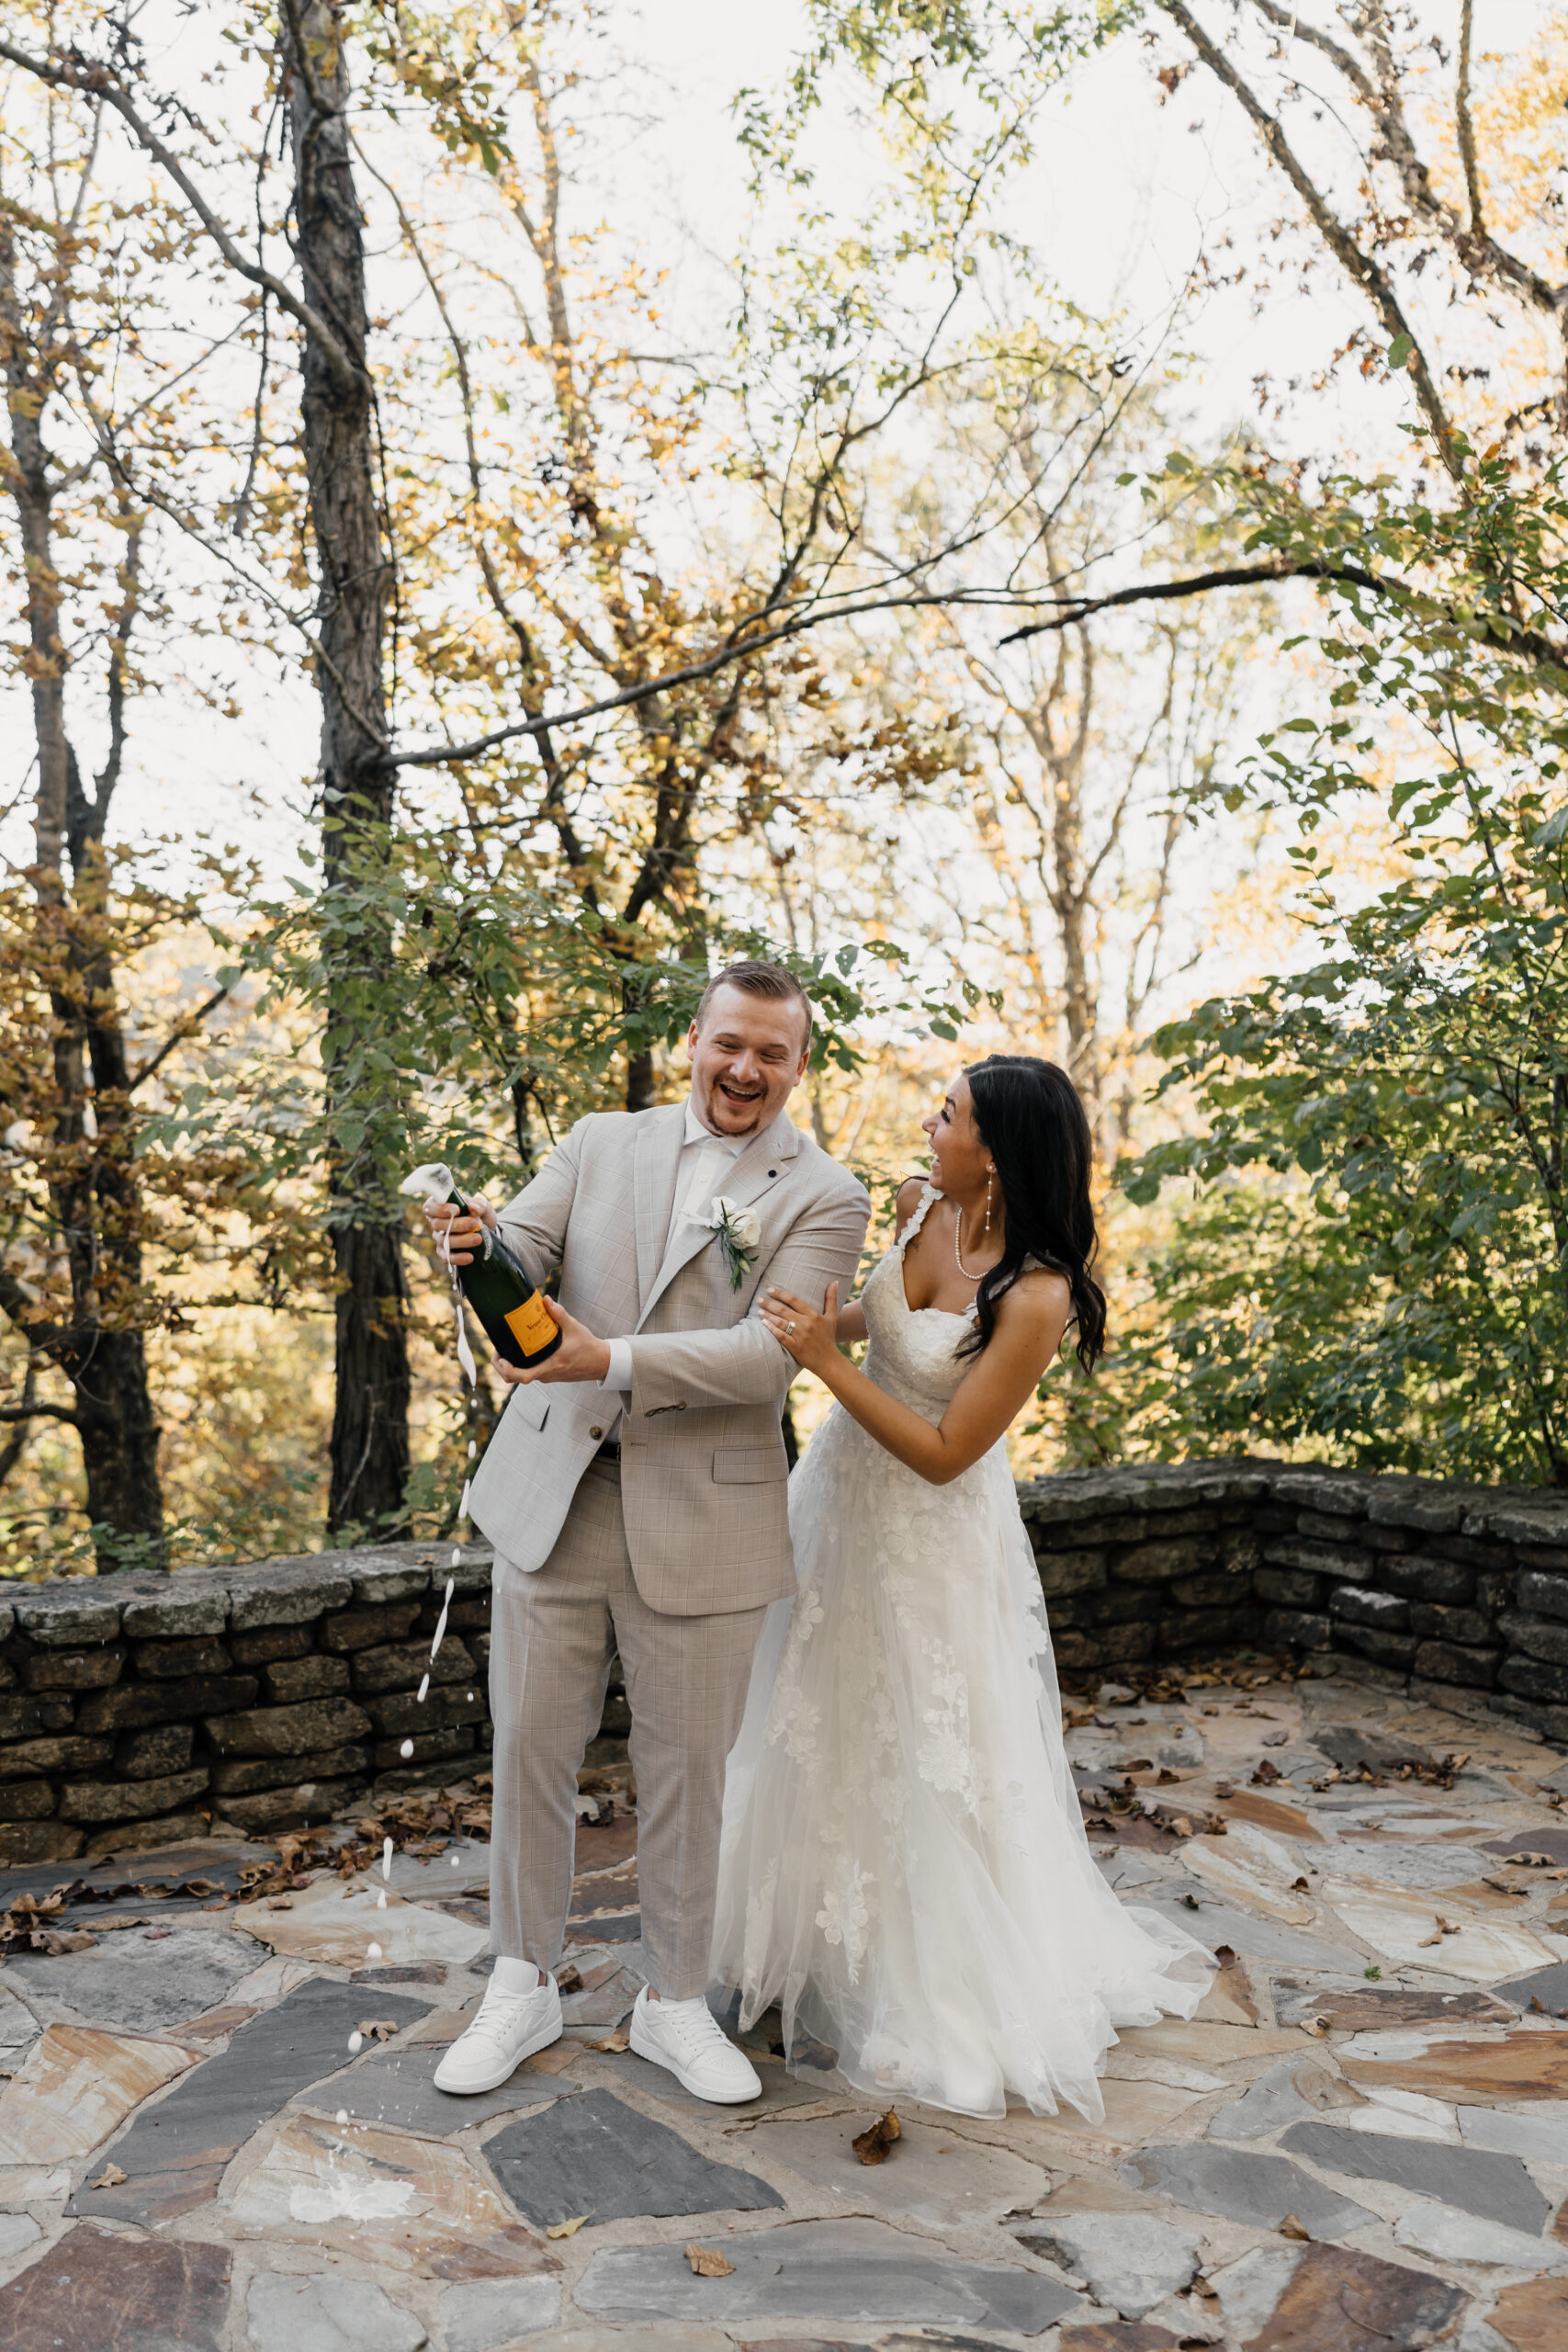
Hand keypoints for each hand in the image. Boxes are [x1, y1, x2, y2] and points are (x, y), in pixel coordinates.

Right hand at [425, 1195, 494, 1267]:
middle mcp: (436, 1223)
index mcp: (441, 1207)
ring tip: (478, 1238)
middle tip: (474, 1223)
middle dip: (456, 1225)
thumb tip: (473, 1208)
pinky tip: (470, 1257)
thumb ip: (480, 1205)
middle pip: (437, 1224)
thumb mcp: (483, 1206)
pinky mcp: (445, 1253)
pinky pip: (447, 1257)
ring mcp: (439, 1239)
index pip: (430, 1207)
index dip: (439, 1209)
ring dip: (462, 1240)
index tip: (457, 1210)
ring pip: (444, 1241)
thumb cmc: (480, 1214)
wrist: (487, 1232)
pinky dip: (458, 1258)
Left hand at [495, 1295, 611, 1385]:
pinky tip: (521, 1351)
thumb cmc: (588, 1347)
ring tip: (505, 1348)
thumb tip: (545, 1300)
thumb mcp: (574, 1328)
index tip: (501, 1358)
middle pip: (515, 1379)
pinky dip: (520, 1365)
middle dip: (501, 1366)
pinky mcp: (549, 1374)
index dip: (508, 1370)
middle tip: (498, 1350)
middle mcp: (546, 1374)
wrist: (601, 1362)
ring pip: (521, 1377)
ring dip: (510, 1366)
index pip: (523, 1377)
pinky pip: (529, 1373)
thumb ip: (559, 1314)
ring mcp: (547, 1376)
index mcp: (551, 1365)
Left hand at [760, 1281, 839, 1374]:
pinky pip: (781, 1336)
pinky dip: (772, 1329)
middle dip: (770, 1303)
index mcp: (814, 1315)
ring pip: (781, 1322)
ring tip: (759, 1310)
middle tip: (759, 1299)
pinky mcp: (796, 1347)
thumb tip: (834, 1281)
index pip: (794, 1300)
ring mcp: (801, 1336)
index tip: (769, 1289)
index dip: (781, 1293)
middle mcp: (807, 1324)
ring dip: (768, 1315)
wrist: (829, 1361)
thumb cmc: (828, 1337)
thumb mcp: (832, 1317)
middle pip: (784, 1310)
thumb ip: (831, 1298)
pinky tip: (764, 1323)